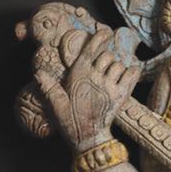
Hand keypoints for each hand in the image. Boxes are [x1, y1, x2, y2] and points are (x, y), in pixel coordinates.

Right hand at [33, 24, 140, 152]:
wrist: (89, 139)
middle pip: (107, 55)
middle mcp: (94, 76)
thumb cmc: (72, 121)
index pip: (91, 47)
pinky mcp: (122, 94)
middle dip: (106, 58)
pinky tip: (126, 77)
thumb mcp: (56, 105)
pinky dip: (132, 72)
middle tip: (103, 69)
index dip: (100, 37)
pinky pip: (132, 73)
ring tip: (111, 79)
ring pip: (119, 64)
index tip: (105, 32)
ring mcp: (109, 85)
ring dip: (117, 68)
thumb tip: (38, 72)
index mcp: (78, 74)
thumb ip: (49, 87)